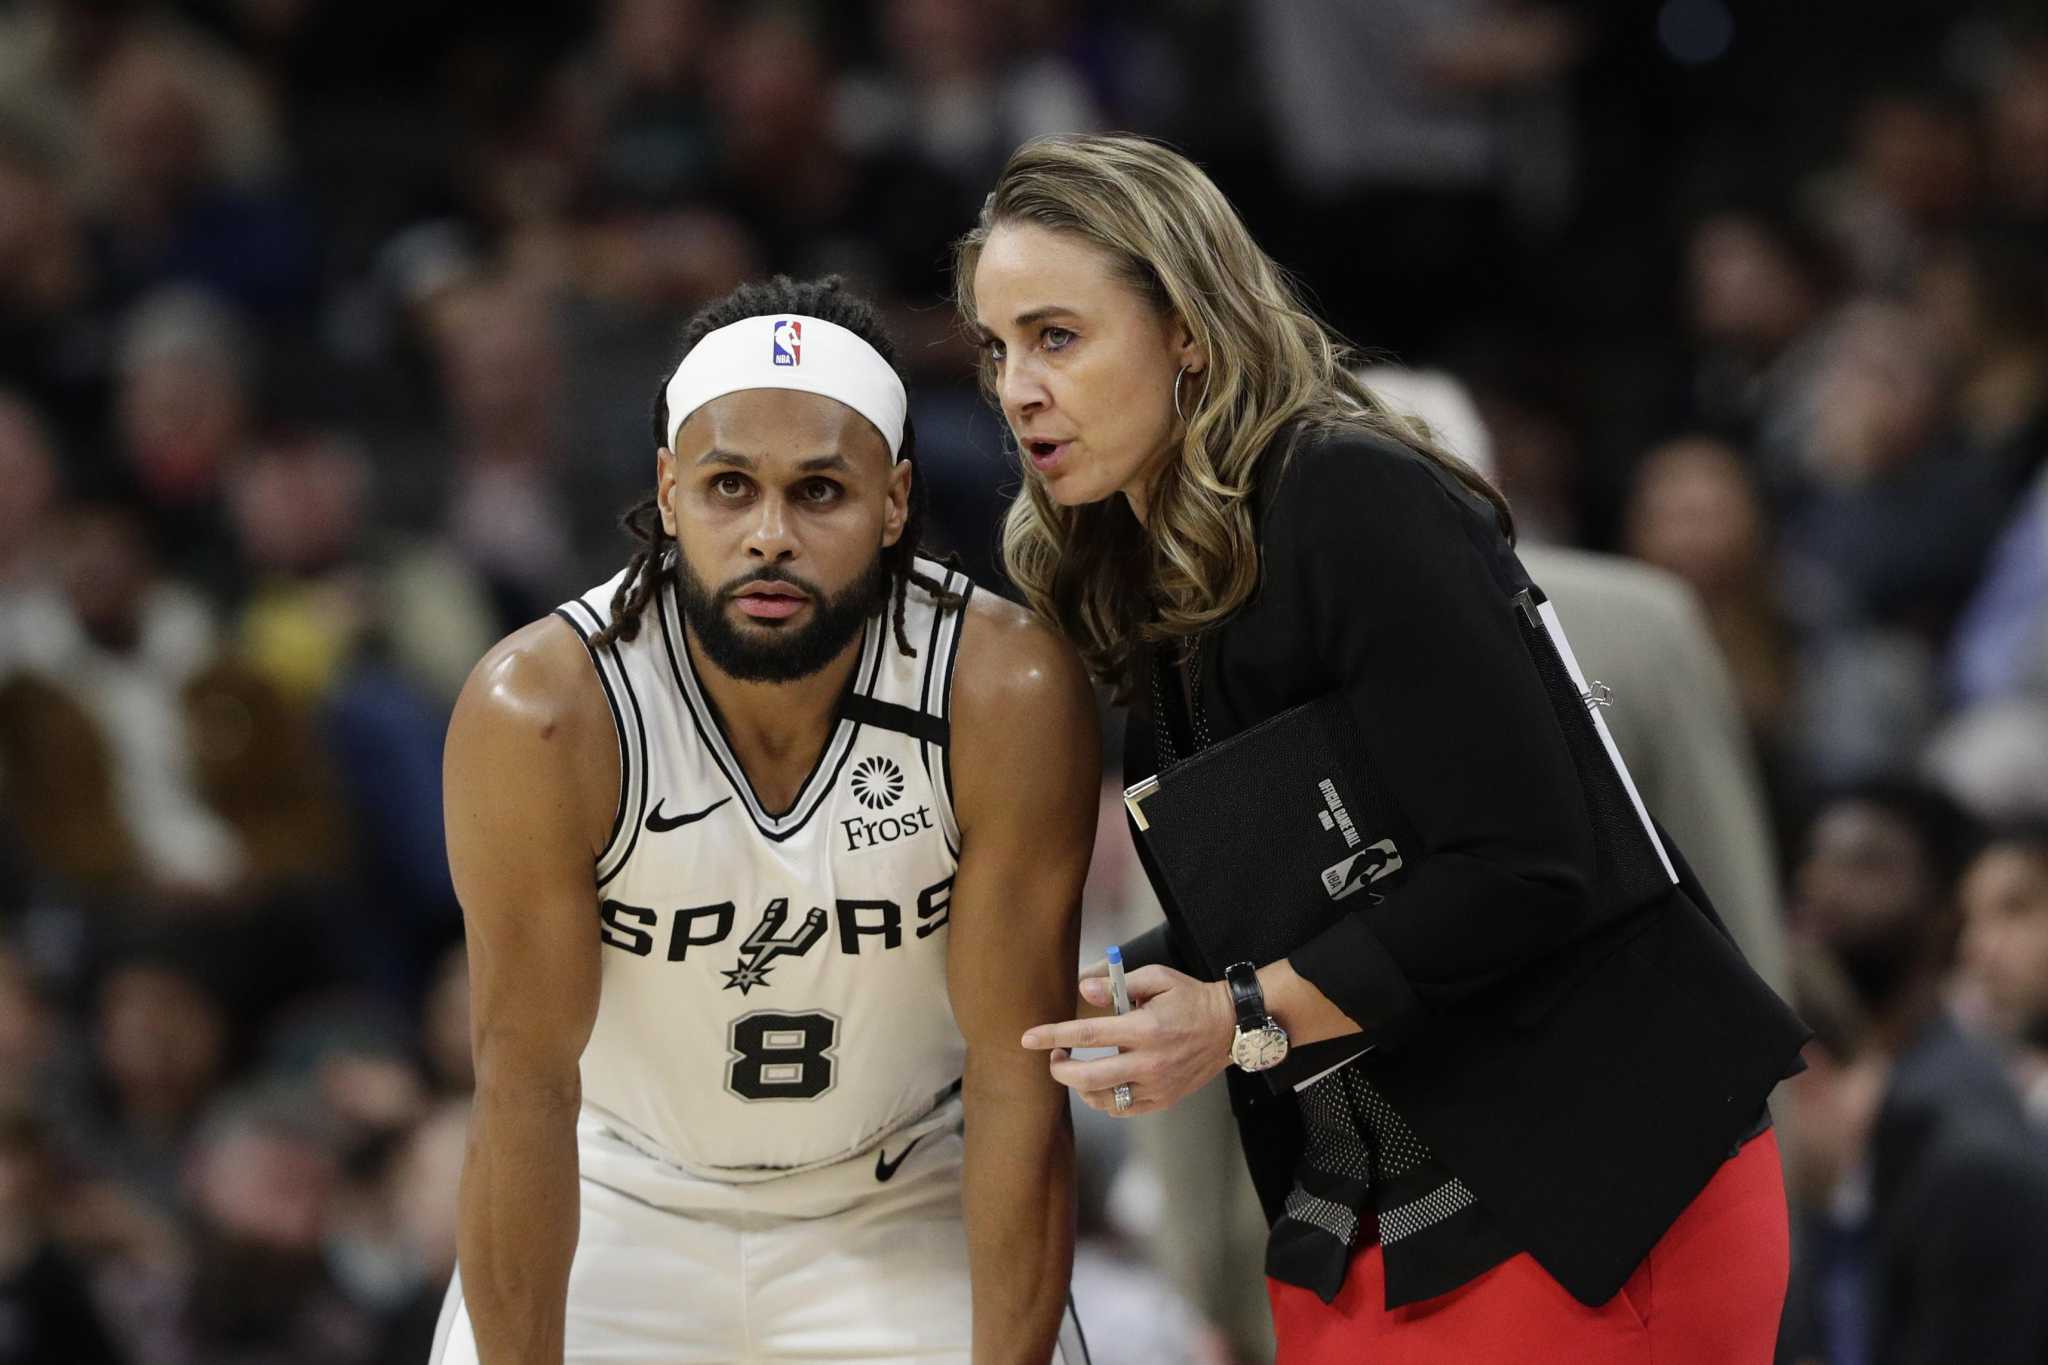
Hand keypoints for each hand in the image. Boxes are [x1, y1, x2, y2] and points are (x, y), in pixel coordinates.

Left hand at [1021, 965, 1235, 1115]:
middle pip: (1088, 1077)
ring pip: (1102, 1099)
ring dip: (1081, 1086)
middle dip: (1060, 1070)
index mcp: (1144, 1028)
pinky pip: (1122, 1108)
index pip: (1087, 1035)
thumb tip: (1085, 990)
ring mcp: (1157, 1085)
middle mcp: (1149, 1061)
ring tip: (1078, 1069)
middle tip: (1055, 1058)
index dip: (1052, 1036)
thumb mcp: (1157, 978)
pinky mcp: (1163, 1099)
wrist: (1229, 1028)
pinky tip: (1103, 1082)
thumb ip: (1117, 985)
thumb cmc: (1190, 999)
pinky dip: (1105, 1098)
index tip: (1028, 1038)